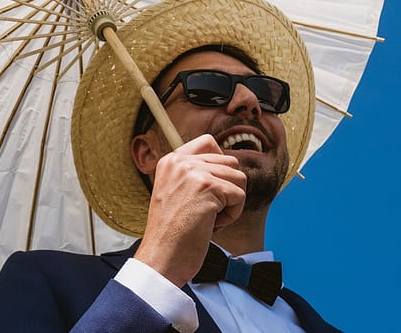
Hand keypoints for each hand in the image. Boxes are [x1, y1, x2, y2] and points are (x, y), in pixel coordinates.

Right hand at [133, 134, 246, 286]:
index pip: (208, 142)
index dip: (220, 164)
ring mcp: (194, 172)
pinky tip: (211, 225)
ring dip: (230, 203)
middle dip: (227, 189)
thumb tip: (227, 166)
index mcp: (170, 161)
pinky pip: (239, 196)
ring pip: (239, 178)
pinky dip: (231, 216)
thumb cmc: (170, 233)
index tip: (214, 188)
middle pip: (230, 162)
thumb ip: (192, 175)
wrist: (161, 257)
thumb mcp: (173, 192)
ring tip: (208, 218)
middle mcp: (181, 161)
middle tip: (207, 211)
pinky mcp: (209, 187)